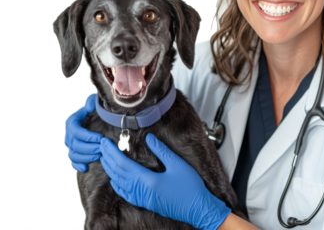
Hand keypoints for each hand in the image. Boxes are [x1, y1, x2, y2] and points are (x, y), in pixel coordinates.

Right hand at [63, 93, 102, 171]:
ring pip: (73, 155)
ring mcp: (71, 145)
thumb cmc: (97, 108)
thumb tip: (89, 107)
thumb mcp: (95, 101)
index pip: (76, 132)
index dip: (87, 136)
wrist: (98, 117)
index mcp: (72, 122)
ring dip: (86, 157)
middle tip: (102, 148)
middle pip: (75, 145)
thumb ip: (91, 101)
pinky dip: (78, 165)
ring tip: (99, 155)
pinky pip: (73, 162)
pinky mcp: (75, 152)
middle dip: (90, 148)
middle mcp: (69, 134)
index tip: (100, 138)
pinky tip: (86, 167)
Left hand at [100, 134, 230, 229]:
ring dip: (111, 171)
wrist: (198, 209)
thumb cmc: (190, 188)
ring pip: (119, 183)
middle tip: (101, 147)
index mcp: (148, 181)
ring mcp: (142, 199)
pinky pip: (126, 193)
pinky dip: (118, 184)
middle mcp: (141, 191)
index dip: (112, 153)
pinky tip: (116, 180)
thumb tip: (149, 138)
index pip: (123, 164)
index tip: (105, 143)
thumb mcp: (178, 164)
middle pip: (118, 173)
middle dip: (108, 159)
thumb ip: (161, 150)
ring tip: (105, 159)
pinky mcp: (146, 203)